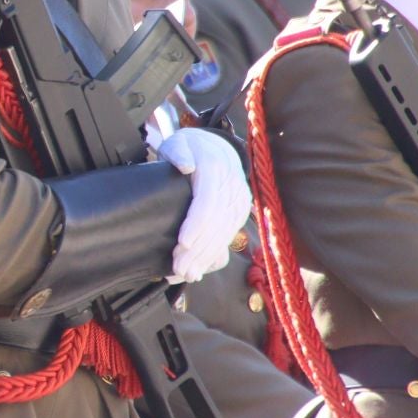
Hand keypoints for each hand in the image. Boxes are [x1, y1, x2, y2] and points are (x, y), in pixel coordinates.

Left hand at [156, 128, 251, 282]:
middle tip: (178, 268)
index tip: (181, 243)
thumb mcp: (179, 143)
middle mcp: (232, 187)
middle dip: (198, 249)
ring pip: (224, 234)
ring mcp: (238, 201)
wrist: (216, 147)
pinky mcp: (239, 213)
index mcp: (215, 169)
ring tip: (186, 274)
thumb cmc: (190, 148)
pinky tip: (200, 269)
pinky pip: (228, 237)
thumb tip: (186, 165)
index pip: (207, 202)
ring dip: (205, 257)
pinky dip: (214, 255)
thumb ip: (178, 152)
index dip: (195, 225)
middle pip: (216, 224)